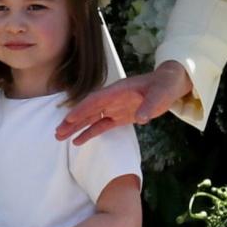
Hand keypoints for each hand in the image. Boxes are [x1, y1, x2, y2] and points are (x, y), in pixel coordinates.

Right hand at [55, 62, 192, 145]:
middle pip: (88, 110)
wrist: (169, 85)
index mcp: (118, 90)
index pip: (96, 100)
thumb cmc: (164, 86)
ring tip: (60, 137)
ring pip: (91, 118)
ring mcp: (114, 107)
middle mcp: (112, 99)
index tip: (70, 118)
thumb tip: (141, 118)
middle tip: (58, 132)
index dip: (83, 109)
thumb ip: (150, 105)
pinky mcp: (119, 116)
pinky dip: (89, 132)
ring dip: (76, 127)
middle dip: (73, 121)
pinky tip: (78, 141)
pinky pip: (101, 125)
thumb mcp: (160, 94)